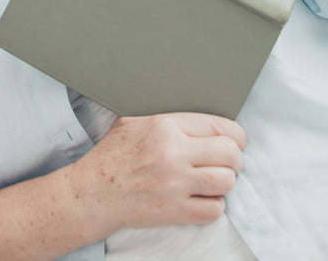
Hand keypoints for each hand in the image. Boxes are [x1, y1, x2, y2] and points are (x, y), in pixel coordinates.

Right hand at [69, 113, 244, 232]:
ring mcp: (175, 184)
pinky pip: (214, 210)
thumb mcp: (134, 121)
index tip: (234, 141)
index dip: (234, 135)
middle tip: (228, 163)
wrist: (93, 192)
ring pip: (227, 181)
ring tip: (215, 181)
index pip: (219, 125)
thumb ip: (166, 117)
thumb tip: (196, 117)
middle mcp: (174, 153)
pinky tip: (203, 199)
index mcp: (165, 125)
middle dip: (235, 159)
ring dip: (225, 182)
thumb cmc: (113, 155)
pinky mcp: (175, 211)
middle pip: (230, 153)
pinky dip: (214, 206)